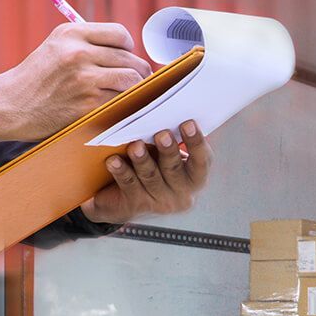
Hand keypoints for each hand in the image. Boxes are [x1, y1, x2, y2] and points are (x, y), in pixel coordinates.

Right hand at [0, 22, 151, 146]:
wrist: (9, 105)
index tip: (126, 57)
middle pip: (130, 59)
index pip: (120, 34)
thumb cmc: (36, 78)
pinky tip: (120, 107)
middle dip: (138, 71)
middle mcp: (78, 52)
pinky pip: (121, 101)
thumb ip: (87, 43)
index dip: (129, 48)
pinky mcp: (87, 104)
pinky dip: (125, 105)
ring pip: (131, 80)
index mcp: (71, 33)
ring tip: (131, 95)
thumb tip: (128, 51)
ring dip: (136, 89)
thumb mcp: (55, 46)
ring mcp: (84, 79)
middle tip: (137, 81)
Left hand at [80, 120, 211, 223]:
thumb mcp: (166, 157)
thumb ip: (172, 140)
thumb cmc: (153, 169)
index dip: (196, 143)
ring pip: (151, 177)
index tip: (188, 123)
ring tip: (135, 146)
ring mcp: (159, 203)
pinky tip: (114, 160)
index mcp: (194, 178)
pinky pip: (129, 185)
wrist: (126, 202)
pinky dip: (122, 171)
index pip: (202, 161)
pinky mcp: (136, 206)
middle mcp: (181, 194)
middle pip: (175, 170)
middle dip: (168, 151)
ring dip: (142, 160)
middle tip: (162, 134)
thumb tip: (165, 110)